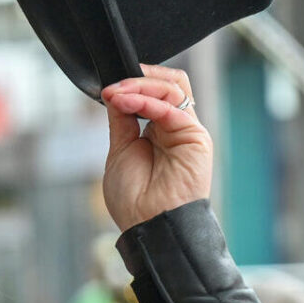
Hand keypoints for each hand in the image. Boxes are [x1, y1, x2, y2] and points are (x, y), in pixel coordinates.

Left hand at [101, 65, 212, 231]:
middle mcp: (175, 127)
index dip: (133, 85)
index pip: (154, 93)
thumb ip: (122, 119)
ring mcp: (187, 131)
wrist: (146, 223)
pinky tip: (127, 103)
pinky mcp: (195, 137)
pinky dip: (148, 102)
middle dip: (139, 79)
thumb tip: (116, 92)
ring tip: (116, 95)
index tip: (108, 89)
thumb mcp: (120, 150)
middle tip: (113, 88)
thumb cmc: (133, 198)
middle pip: (169, 84)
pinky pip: (173, 109)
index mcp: (158, 131)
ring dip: (140, 87)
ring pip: (173, 89)